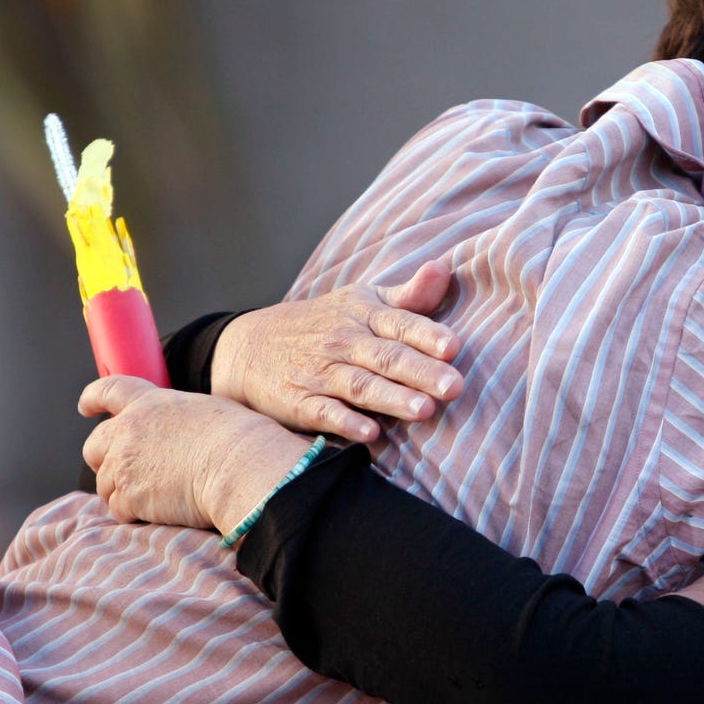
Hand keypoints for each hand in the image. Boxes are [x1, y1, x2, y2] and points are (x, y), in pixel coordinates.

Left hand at [80, 376, 317, 531]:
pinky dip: (132, 514)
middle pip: (94, 446)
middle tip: (122, 471)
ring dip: (121, 492)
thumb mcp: (208, 411)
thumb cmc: (240, 439)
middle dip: (103, 459)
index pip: (109, 390)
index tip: (85, 407)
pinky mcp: (130, 497)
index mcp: (149, 403)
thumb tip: (183, 433)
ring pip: (104, 483)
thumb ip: (179, 418)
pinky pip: (118, 510)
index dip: (93, 398)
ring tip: (153, 498)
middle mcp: (129, 431)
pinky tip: (156, 514)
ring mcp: (125, 465)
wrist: (241, 468)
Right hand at [209, 262, 464, 442]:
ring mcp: (320, 373)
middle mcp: (343, 341)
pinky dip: (345, 423)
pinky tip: (370, 434)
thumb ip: (408, 296)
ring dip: (392, 398)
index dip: (428, 335)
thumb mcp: (361, 301)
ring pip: (360, 386)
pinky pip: (324, 413)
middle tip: (454, 387)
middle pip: (387, 357)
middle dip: (421, 372)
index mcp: (364, 314)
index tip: (454, 347)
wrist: (249, 346)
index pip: (400, 323)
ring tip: (424, 411)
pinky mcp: (299, 402)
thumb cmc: (323, 324)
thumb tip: (444, 269)